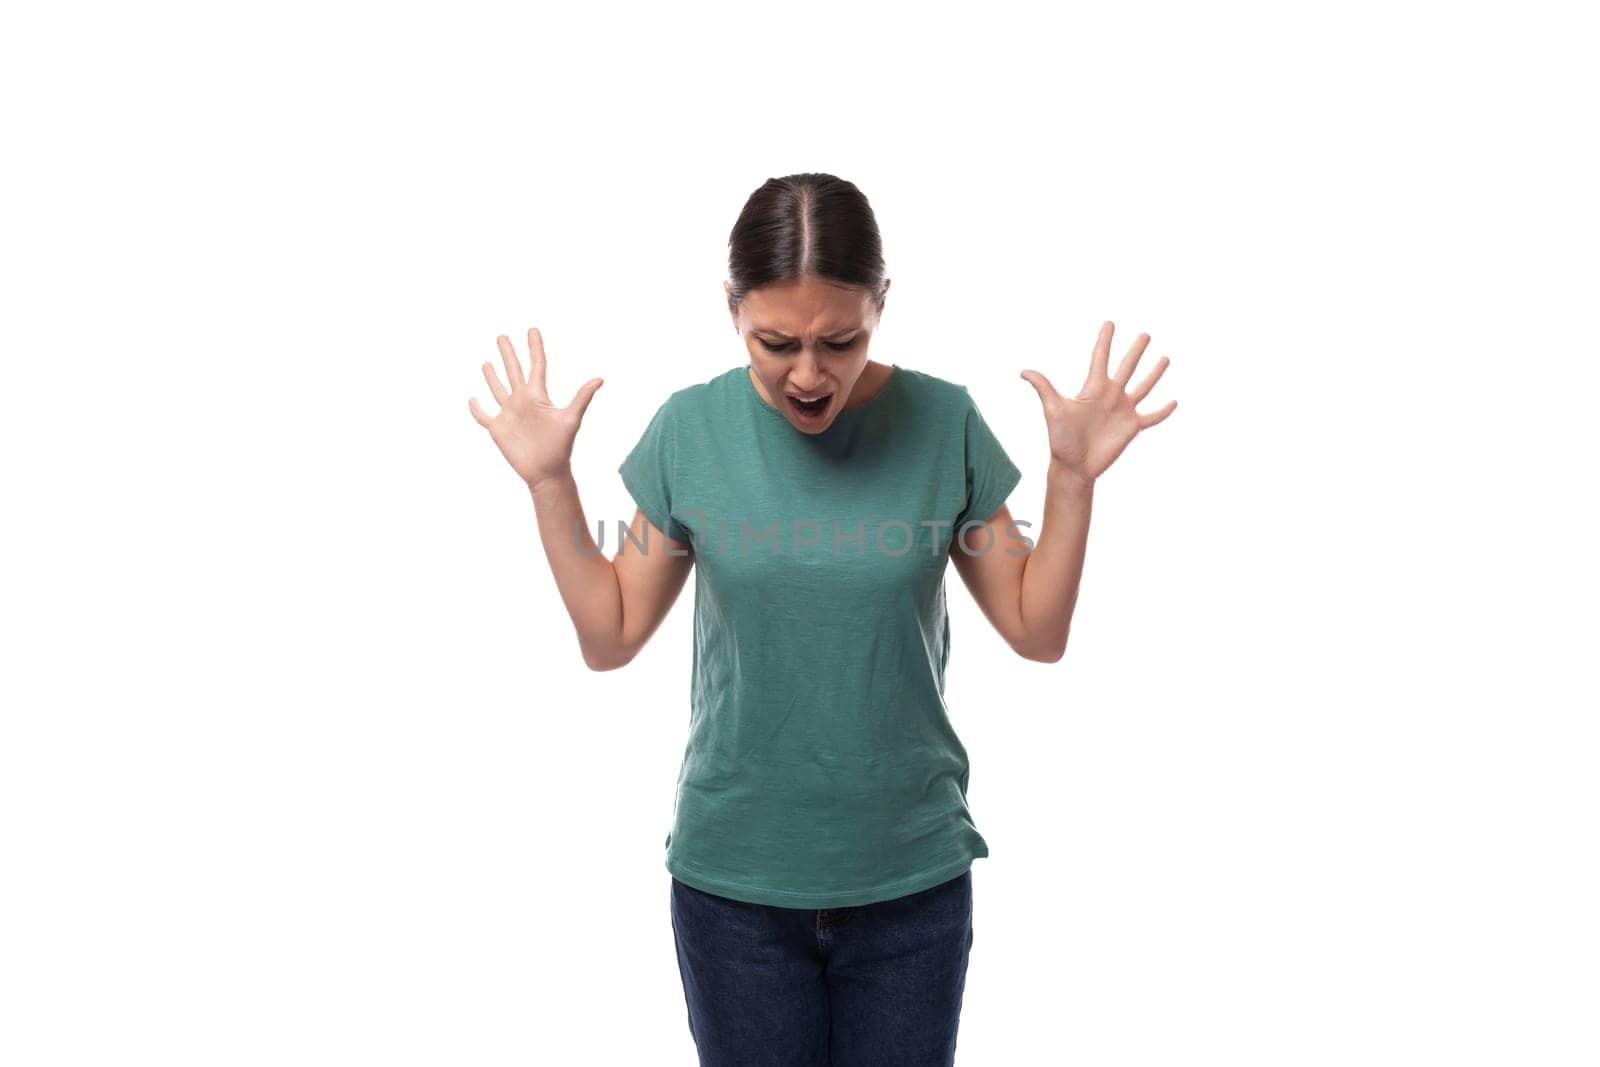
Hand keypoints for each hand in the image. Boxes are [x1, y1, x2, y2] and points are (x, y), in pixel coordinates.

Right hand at [468, 327, 603, 487]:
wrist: (547, 472)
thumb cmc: (561, 447)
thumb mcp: (570, 419)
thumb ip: (582, 398)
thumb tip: (600, 379)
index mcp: (538, 396)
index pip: (536, 365)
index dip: (534, 347)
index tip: (532, 329)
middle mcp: (522, 401)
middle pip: (513, 371)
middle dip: (508, 353)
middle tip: (502, 336)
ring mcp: (509, 414)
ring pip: (498, 389)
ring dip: (492, 376)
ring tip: (488, 362)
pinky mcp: (498, 429)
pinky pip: (483, 416)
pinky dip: (476, 408)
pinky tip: (473, 398)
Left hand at [1019, 321, 1176, 483]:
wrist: (1074, 466)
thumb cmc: (1061, 439)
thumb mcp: (1053, 410)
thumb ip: (1044, 388)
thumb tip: (1023, 371)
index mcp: (1093, 388)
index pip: (1100, 357)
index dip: (1105, 340)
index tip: (1109, 323)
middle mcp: (1110, 396)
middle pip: (1126, 367)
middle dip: (1136, 351)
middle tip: (1145, 334)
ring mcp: (1123, 411)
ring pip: (1143, 387)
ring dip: (1154, 374)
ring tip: (1164, 359)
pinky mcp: (1132, 428)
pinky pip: (1152, 417)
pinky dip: (1164, 411)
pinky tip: (1175, 401)